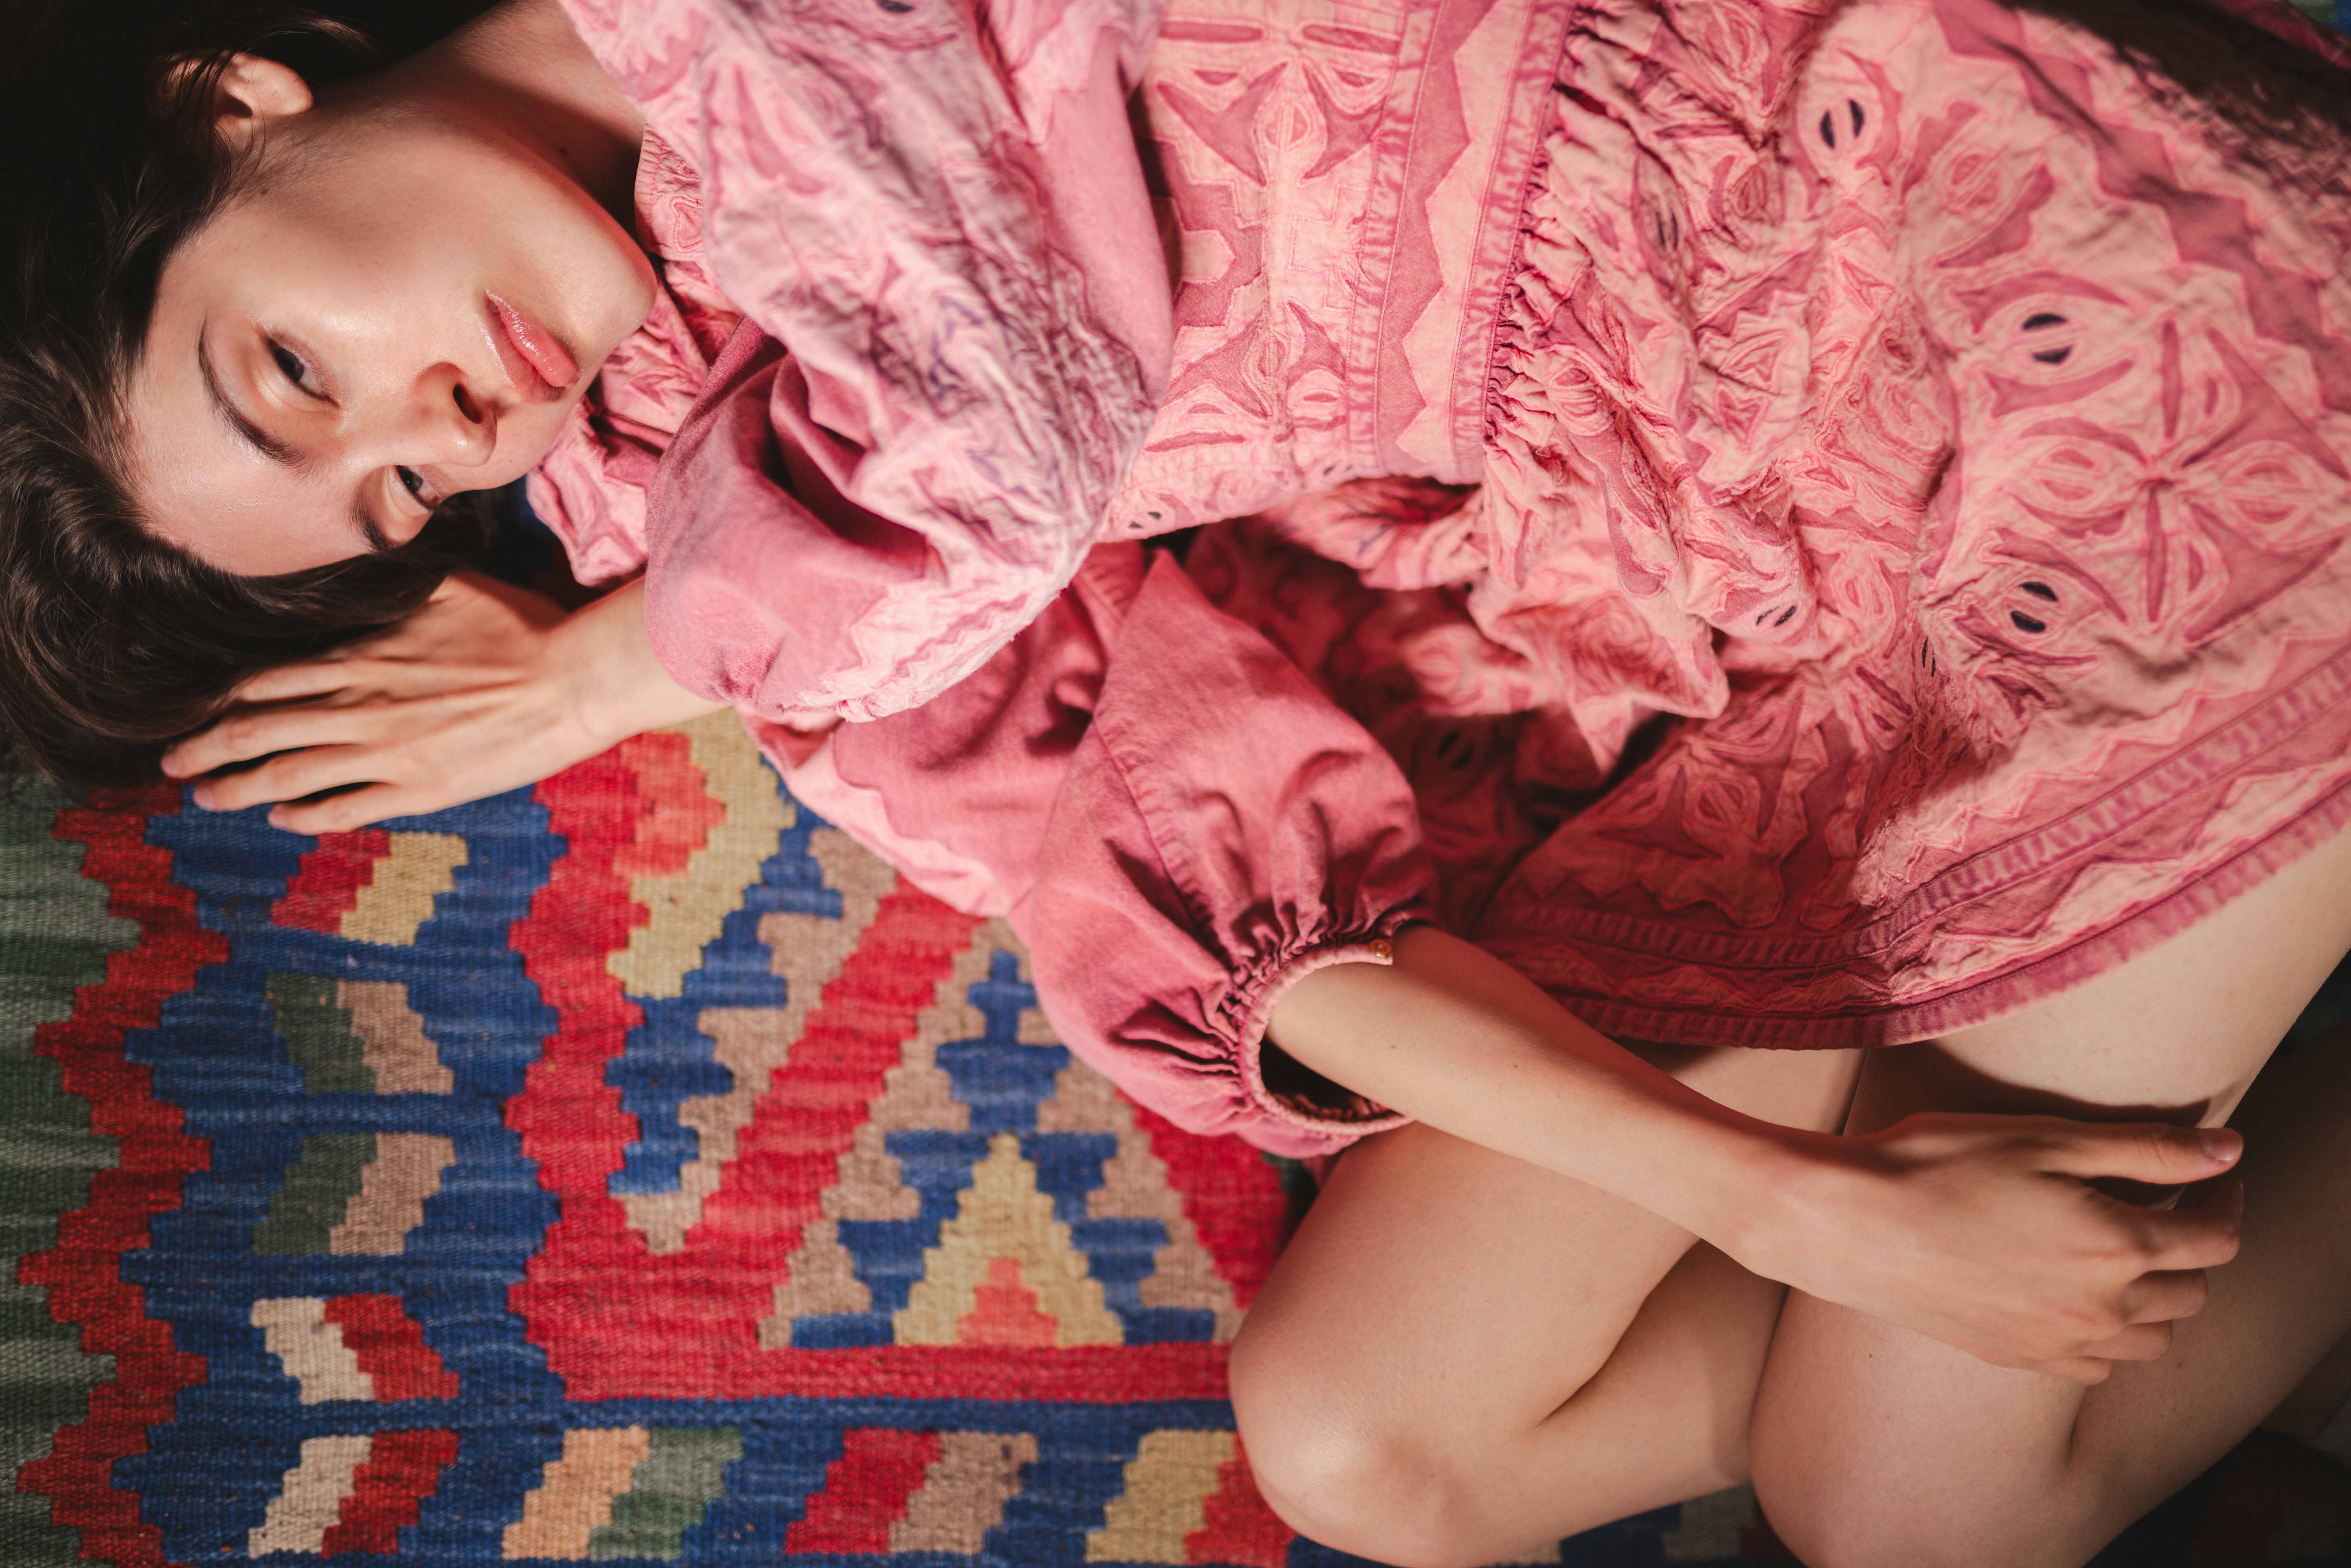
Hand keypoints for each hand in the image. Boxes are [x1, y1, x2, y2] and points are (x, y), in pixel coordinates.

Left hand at [161, 572, 723, 832]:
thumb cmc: (519, 627)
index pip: (266, 681)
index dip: (218, 699)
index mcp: (362, 656)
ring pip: (288, 776)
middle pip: (258, 731)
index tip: (189, 709)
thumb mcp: (449, 585)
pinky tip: (282, 818)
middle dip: (205, 749)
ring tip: (206, 798)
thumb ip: (394, 584)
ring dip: (237, 789)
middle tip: (171, 764)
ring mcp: (387, 752)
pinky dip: (305, 816)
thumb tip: (360, 558)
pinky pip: (345, 808)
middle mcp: (361, 706)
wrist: (571, 679)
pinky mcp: (419, 788)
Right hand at [1749, 1113, 2243, 1384]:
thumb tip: (2228, 1151)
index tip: (2213, 1178)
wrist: (1849, 1223)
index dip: (2227, 1201)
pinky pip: (2095, 1366)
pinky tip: (2075, 1297)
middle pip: (2192, 1293)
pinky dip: (2107, 1337)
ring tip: (2124, 1257)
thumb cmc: (1939, 1164)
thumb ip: (2146, 1149)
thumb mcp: (2046, 1138)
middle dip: (2195, 1250)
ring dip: (2156, 1300)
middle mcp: (2100, 1308)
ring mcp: (2058, 1342)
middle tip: (2167, 1209)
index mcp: (2117, 1246)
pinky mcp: (2017, 1357)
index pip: (2216, 1239)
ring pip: (2151, 1339)